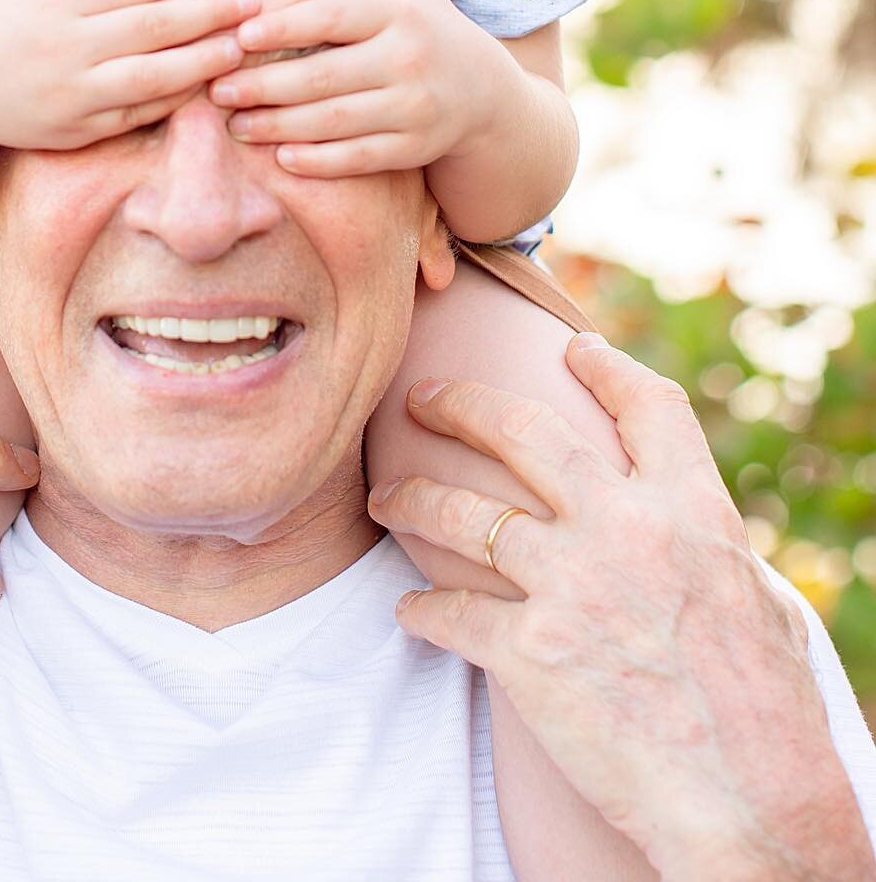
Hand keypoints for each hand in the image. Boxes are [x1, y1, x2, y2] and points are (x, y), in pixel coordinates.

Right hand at [0, 0, 259, 148]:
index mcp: (54, 2)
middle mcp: (65, 48)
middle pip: (153, 29)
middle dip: (209, 16)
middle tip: (254, 5)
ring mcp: (70, 95)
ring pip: (151, 78)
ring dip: (202, 62)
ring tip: (241, 47)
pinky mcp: (72, 132)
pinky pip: (134, 116)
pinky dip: (171, 102)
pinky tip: (204, 87)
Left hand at [208, 0, 512, 175]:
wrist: (490, 96)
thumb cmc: (431, 29)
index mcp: (399, 13)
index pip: (333, 17)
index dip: (284, 27)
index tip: (239, 36)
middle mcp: (408, 59)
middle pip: (324, 75)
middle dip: (264, 86)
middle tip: (217, 90)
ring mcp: (414, 107)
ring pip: (335, 120)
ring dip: (279, 126)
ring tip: (235, 125)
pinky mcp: (415, 148)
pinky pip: (359, 157)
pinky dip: (319, 161)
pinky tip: (281, 157)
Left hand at [368, 338, 874, 878]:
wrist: (751, 806)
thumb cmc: (769, 717)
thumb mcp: (757, 601)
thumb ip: (703, 546)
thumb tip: (680, 521)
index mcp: (692, 511)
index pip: (648, 406)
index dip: (607, 368)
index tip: (573, 347)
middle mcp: (625, 529)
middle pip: (519, 431)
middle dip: (457, 402)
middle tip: (421, 397)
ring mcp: (572, 586)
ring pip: (462, 512)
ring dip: (411, 498)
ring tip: (385, 495)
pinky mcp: (531, 653)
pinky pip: (450, 615)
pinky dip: (421, 612)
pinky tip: (409, 612)